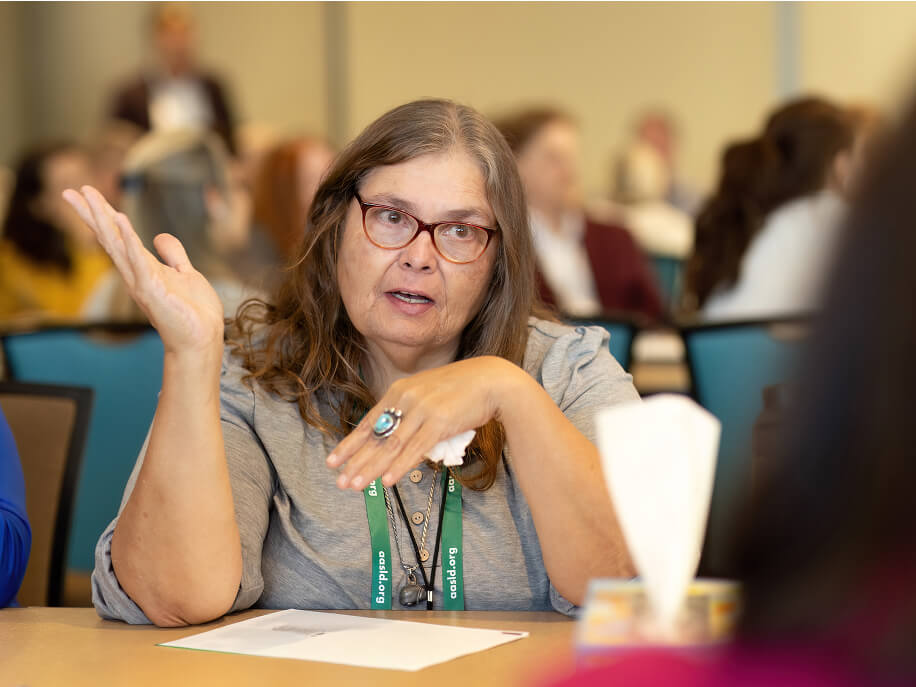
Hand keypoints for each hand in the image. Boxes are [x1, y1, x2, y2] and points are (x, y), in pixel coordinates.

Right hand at [62, 186, 224, 357]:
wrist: (202, 338)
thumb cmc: (194, 312)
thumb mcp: (185, 274)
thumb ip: (173, 255)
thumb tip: (159, 236)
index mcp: (142, 267)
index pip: (118, 236)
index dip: (103, 215)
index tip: (86, 193)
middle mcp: (135, 273)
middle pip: (109, 237)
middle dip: (91, 213)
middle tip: (70, 190)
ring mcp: (140, 281)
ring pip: (116, 244)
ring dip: (103, 218)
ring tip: (87, 196)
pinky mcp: (151, 289)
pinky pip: (139, 260)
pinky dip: (129, 240)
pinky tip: (121, 221)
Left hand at [326, 356, 522, 489]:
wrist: (492, 381)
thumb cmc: (462, 389)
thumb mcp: (427, 394)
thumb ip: (409, 413)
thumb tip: (396, 439)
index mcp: (399, 390)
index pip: (368, 422)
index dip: (350, 444)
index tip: (333, 461)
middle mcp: (406, 398)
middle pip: (376, 436)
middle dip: (355, 461)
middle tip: (340, 481)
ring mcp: (422, 410)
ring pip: (391, 445)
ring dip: (371, 468)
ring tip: (356, 485)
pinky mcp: (440, 423)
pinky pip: (416, 449)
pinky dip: (400, 466)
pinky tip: (387, 480)